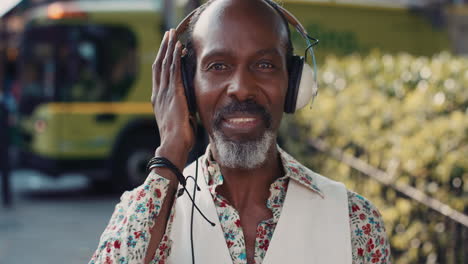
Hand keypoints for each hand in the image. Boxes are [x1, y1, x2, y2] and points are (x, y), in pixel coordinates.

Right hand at [151, 29, 193, 169]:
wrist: (173, 145)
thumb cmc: (179, 138)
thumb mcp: (180, 119)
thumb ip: (183, 108)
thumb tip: (190, 104)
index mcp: (158, 100)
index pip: (159, 75)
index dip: (163, 60)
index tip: (167, 48)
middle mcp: (158, 94)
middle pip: (158, 65)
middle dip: (163, 48)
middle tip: (167, 34)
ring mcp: (164, 93)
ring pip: (165, 64)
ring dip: (168, 47)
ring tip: (171, 34)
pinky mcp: (173, 94)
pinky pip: (173, 71)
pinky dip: (175, 57)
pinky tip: (179, 47)